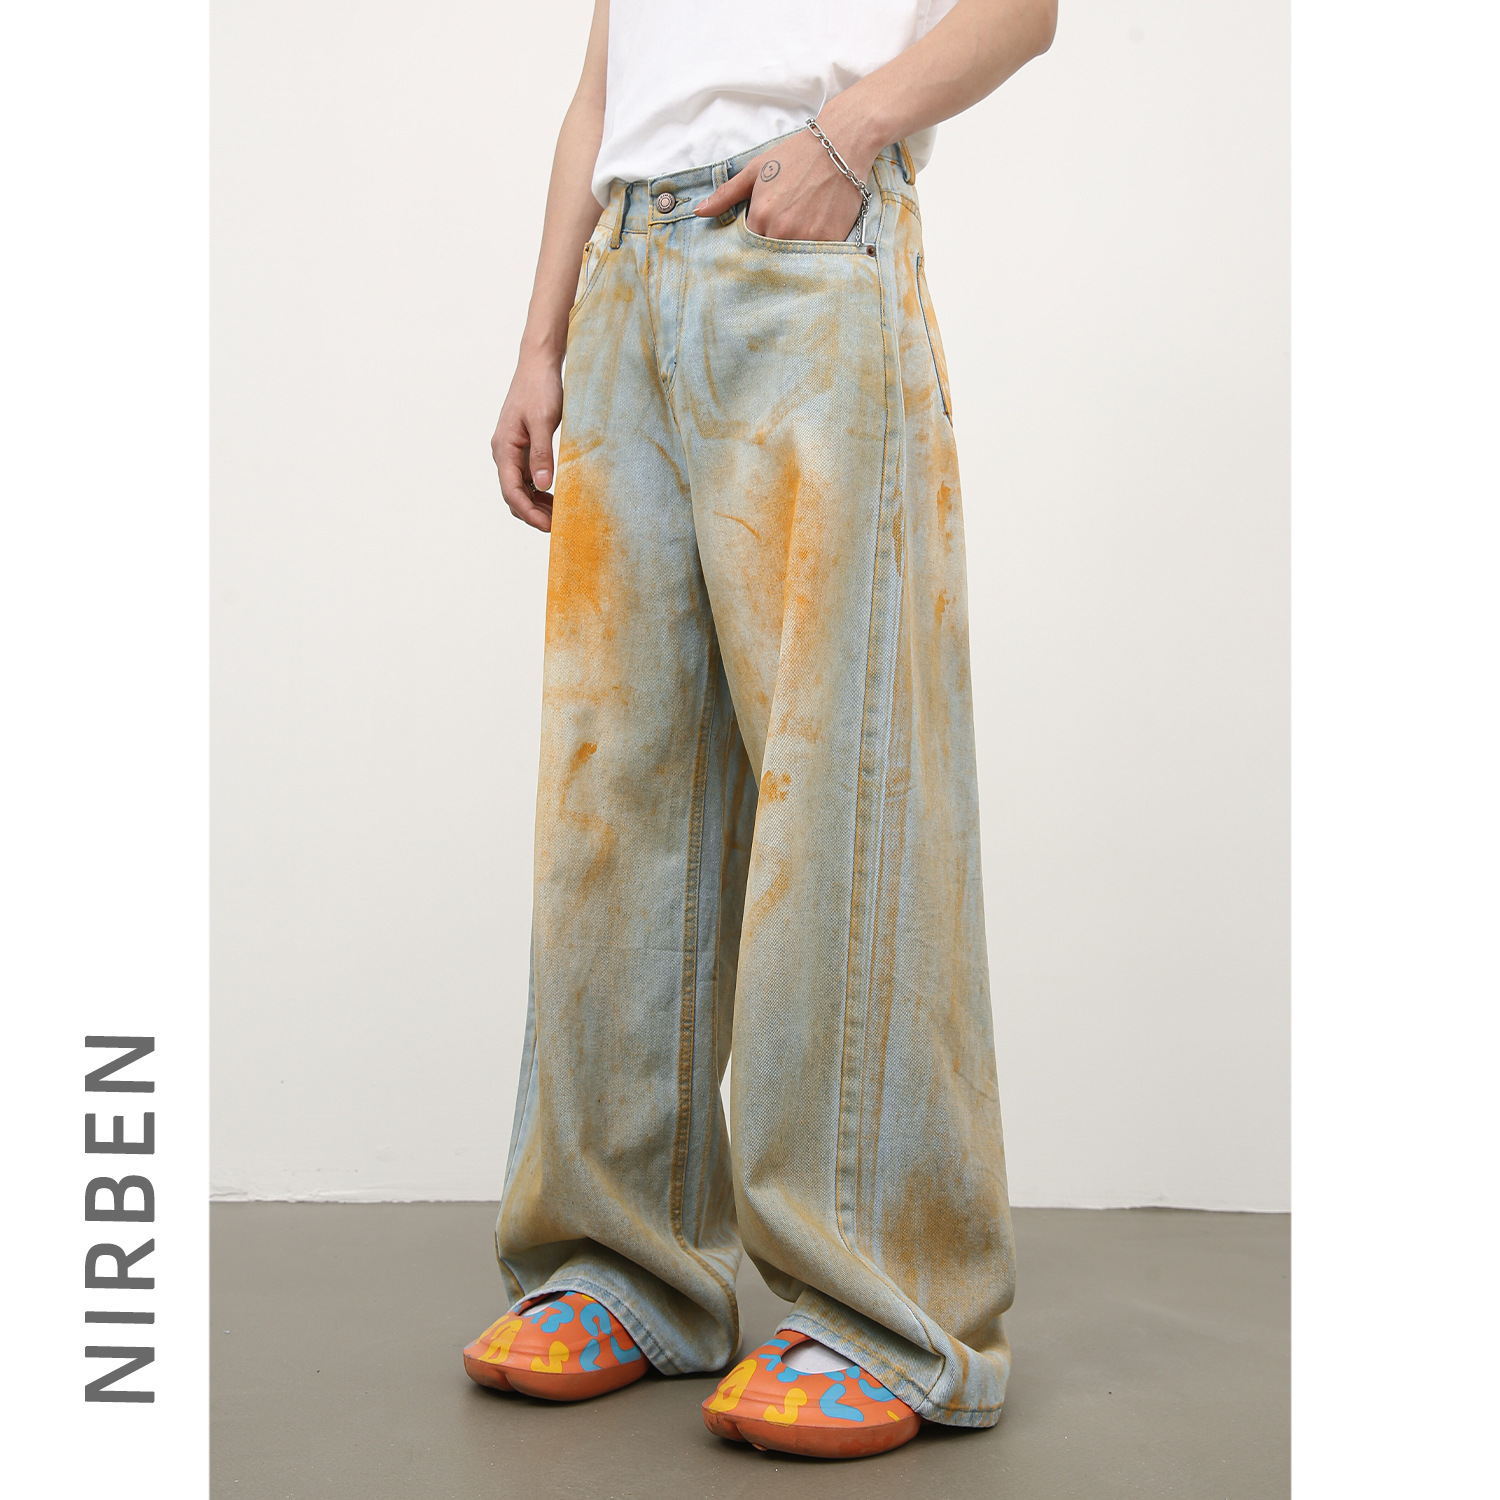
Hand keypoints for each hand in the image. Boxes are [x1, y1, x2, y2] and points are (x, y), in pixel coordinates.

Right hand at [491, 349, 562, 531]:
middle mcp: (504, 452)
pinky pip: (528, 477)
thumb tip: (542, 485)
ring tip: (559, 515)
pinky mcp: (522, 447)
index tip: (548, 526)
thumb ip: (541, 454)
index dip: (528, 512)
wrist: (538, 365)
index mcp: (504, 448)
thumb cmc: (540, 389)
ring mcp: (512, 451)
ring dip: (536, 504)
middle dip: (532, 513)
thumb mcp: (543, 421)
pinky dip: (540, 491)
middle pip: (513, 494)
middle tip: (557, 526)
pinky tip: (556, 497)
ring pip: (520, 488)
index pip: (511, 491)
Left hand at [694, 125, 869, 242]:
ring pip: (792, 260)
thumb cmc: (796, 155)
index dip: (754, 242)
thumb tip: (699, 212)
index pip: (749, 245)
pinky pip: (816, 258)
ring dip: (792, 255)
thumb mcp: (756, 169)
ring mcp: (808, 237)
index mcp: (761, 215)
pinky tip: (816, 236)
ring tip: (799, 234)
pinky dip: (813, 253)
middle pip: (770, 256)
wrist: (841, 145)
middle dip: (771, 250)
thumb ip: (726, 195)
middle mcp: (782, 230)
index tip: (761, 236)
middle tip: (781, 236)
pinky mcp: (831, 240)